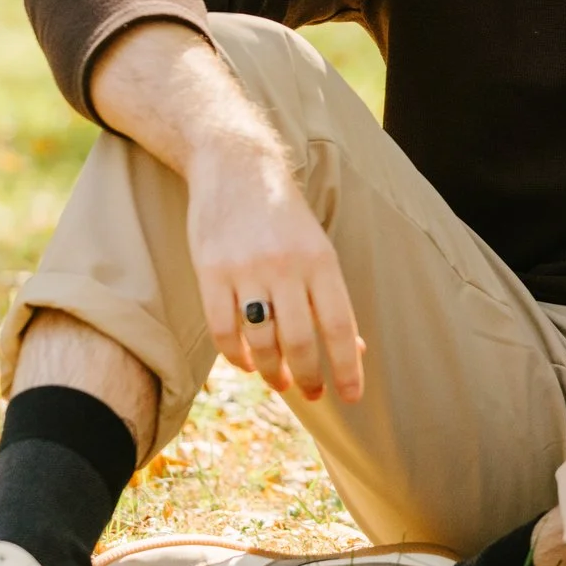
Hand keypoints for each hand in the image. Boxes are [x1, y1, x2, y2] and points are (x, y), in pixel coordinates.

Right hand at [181, 135, 365, 403]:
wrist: (237, 168)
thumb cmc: (285, 217)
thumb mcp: (318, 248)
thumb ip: (331, 298)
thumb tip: (354, 350)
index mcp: (321, 261)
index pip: (339, 326)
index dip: (347, 367)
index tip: (352, 397)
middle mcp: (286, 267)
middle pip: (299, 340)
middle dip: (308, 377)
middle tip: (312, 394)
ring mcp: (246, 269)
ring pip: (260, 340)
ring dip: (271, 371)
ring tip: (280, 382)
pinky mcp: (210, 271)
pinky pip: (222, 328)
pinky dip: (236, 355)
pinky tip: (246, 363)